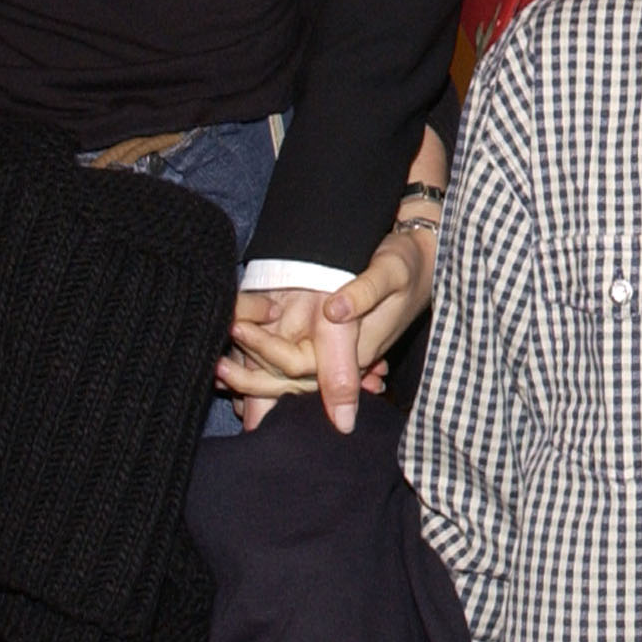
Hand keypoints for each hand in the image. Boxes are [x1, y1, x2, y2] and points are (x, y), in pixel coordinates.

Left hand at [219, 224, 435, 432]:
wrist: (427, 258)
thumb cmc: (409, 263)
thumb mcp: (390, 271)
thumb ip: (364, 293)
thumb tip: (333, 312)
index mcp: (355, 350)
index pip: (298, 367)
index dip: (263, 351)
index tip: (235, 328)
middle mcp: (344, 359)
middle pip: (290, 384)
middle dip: (251, 381)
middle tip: (215, 367)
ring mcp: (339, 352)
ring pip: (289, 377)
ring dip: (256, 377)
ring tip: (220, 369)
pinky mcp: (335, 339)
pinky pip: (296, 362)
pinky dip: (267, 364)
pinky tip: (243, 360)